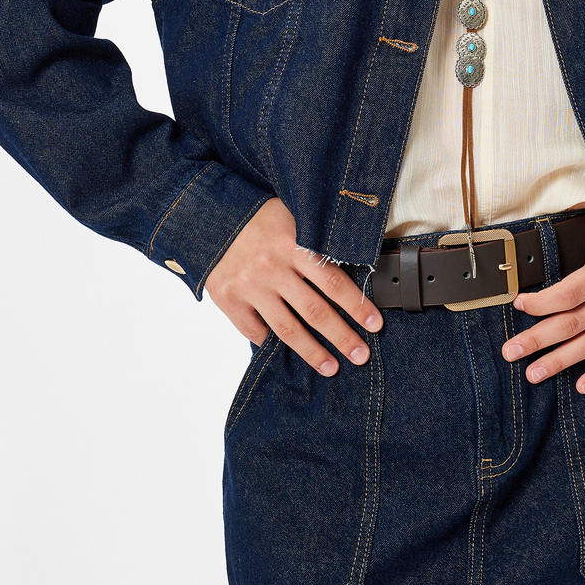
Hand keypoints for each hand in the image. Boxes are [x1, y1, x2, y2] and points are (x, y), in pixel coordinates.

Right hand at [204, 197, 380, 377]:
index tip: (374, 324)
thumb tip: (354, 264)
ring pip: (287, 329)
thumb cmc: (260, 219)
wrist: (210, 217)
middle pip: (315, 311)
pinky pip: (255, 332)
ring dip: (313, 352)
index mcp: (292, 244)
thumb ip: (317, 239)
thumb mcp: (292, 217)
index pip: (333, 281)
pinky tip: (289, 355)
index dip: (357, 305)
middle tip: (360, 355)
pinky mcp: (228, 299)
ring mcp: (249, 286)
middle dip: (342, 337)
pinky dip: (272, 345)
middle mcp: (271, 267)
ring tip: (331, 367)